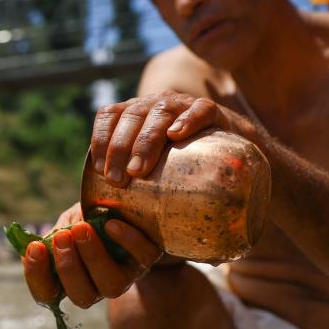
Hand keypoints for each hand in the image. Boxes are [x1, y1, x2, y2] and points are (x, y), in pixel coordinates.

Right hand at [22, 217, 161, 308]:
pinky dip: (126, 241)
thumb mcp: (68, 222)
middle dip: (68, 268)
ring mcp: (125, 275)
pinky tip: (112, 224)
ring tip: (83, 229)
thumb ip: (55, 234)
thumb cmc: (90, 215)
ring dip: (93, 258)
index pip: (47, 294)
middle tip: (62, 236)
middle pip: (82, 296)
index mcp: (71, 279)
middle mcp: (98, 285)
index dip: (37, 276)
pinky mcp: (147, 259)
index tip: (34, 248)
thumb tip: (37, 244)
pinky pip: (141, 257)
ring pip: (111, 285)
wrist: (126, 204)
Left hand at [91, 92, 245, 186]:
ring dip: (146, 140)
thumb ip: (131, 183)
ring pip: (160, 111)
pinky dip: (187, 120)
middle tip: (118, 180)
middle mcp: (155, 103)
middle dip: (120, 147)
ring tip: (138, 170)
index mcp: (135, 113)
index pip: (109, 115)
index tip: (99, 170)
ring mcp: (183, 104)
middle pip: (131, 115)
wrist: (229, 155)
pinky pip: (199, 110)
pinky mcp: (211, 110)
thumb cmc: (182, 168)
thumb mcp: (153, 170)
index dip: (100, 138)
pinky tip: (177, 135)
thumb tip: (110, 224)